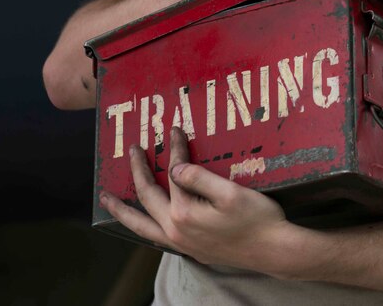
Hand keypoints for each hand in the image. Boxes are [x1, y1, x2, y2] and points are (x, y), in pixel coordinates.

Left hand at [100, 127, 289, 272]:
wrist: (275, 251)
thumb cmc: (257, 220)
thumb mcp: (230, 193)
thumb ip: (198, 178)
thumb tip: (174, 169)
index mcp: (184, 213)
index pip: (173, 173)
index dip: (175, 150)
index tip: (175, 131)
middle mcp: (176, 230)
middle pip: (147, 197)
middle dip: (138, 171)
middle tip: (132, 151)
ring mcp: (182, 243)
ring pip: (142, 226)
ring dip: (123, 211)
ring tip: (108, 202)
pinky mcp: (192, 250)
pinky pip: (156, 236)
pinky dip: (142, 226)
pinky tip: (144, 222)